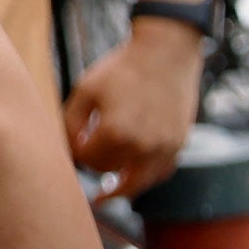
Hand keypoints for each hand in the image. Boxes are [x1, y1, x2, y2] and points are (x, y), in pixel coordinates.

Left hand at [62, 20, 204, 196]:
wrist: (166, 52)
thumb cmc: (121, 70)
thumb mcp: (85, 91)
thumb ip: (70, 125)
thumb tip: (71, 152)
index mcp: (115, 132)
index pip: (87, 160)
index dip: (77, 149)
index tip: (76, 137)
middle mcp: (142, 146)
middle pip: (110, 171)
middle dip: (96, 163)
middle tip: (88, 153)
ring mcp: (164, 148)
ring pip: (138, 184)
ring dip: (120, 187)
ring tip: (106, 195)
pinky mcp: (178, 144)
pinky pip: (160, 173)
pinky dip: (145, 179)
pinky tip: (133, 178)